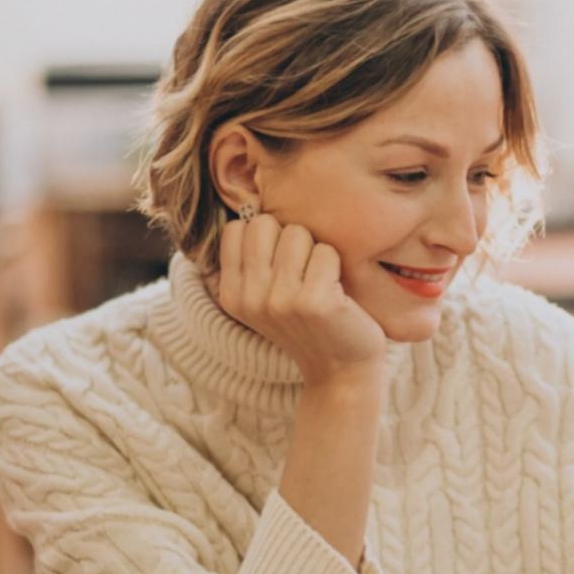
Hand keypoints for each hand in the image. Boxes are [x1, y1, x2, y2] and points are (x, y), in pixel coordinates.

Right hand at [216, 213, 387, 387]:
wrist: (341, 370)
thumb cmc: (310, 322)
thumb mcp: (267, 295)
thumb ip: (254, 258)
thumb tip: (250, 203)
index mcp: (231, 293)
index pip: (237, 228)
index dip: (266, 236)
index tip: (281, 265)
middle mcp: (249, 298)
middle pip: (265, 223)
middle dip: (291, 239)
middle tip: (304, 274)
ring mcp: (280, 301)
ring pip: (299, 234)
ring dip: (316, 253)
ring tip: (320, 284)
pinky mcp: (313, 302)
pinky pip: (327, 252)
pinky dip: (337, 268)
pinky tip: (336, 296)